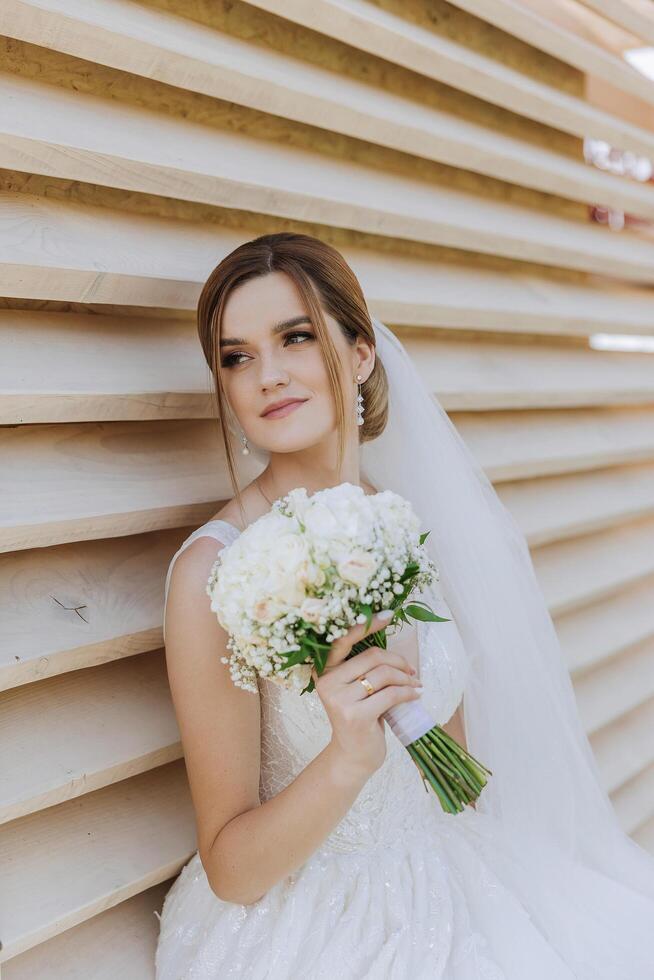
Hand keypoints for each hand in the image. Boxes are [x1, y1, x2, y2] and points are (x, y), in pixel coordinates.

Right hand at [311, 610, 423, 779]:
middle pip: (372, 656)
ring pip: (383, 675)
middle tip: (412, 669)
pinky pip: (391, 695)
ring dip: (406, 677)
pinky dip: (408, 692)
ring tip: (415, 683)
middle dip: (398, 661)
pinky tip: (416, 695)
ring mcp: (340, 700)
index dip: (367, 624)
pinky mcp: (356, 716)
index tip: (388, 615)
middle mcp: (326, 682)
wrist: (352, 756)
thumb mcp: (354, 687)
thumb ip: (363, 665)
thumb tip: (392, 640)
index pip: (343, 639)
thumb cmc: (358, 715)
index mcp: (323, 670)